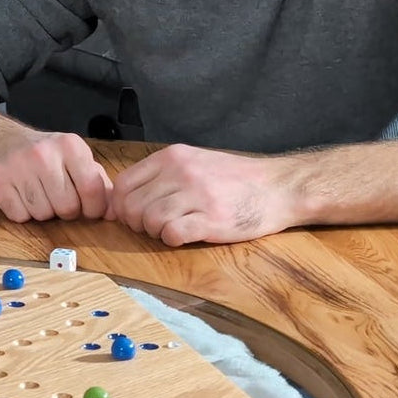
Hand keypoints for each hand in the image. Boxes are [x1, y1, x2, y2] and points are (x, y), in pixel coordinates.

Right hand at [0, 130, 111, 222]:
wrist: (2, 142)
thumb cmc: (45, 155)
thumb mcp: (75, 159)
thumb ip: (98, 183)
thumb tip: (114, 212)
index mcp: (70, 146)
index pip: (93, 190)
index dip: (93, 208)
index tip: (88, 208)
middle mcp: (44, 154)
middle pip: (68, 208)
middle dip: (66, 209)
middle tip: (57, 196)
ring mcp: (18, 167)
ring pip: (43, 215)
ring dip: (43, 211)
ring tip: (37, 192)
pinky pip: (20, 216)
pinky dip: (22, 212)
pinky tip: (20, 195)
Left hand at [110, 144, 299, 244]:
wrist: (277, 187)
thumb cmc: (233, 178)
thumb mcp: (194, 163)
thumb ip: (160, 176)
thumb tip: (123, 200)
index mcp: (172, 157)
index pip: (123, 183)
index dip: (120, 205)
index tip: (131, 216)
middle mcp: (181, 172)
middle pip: (131, 205)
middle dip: (136, 223)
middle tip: (154, 227)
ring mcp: (197, 195)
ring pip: (149, 220)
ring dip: (155, 232)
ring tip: (172, 229)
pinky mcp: (211, 219)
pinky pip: (172, 234)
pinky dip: (172, 240)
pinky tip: (185, 235)